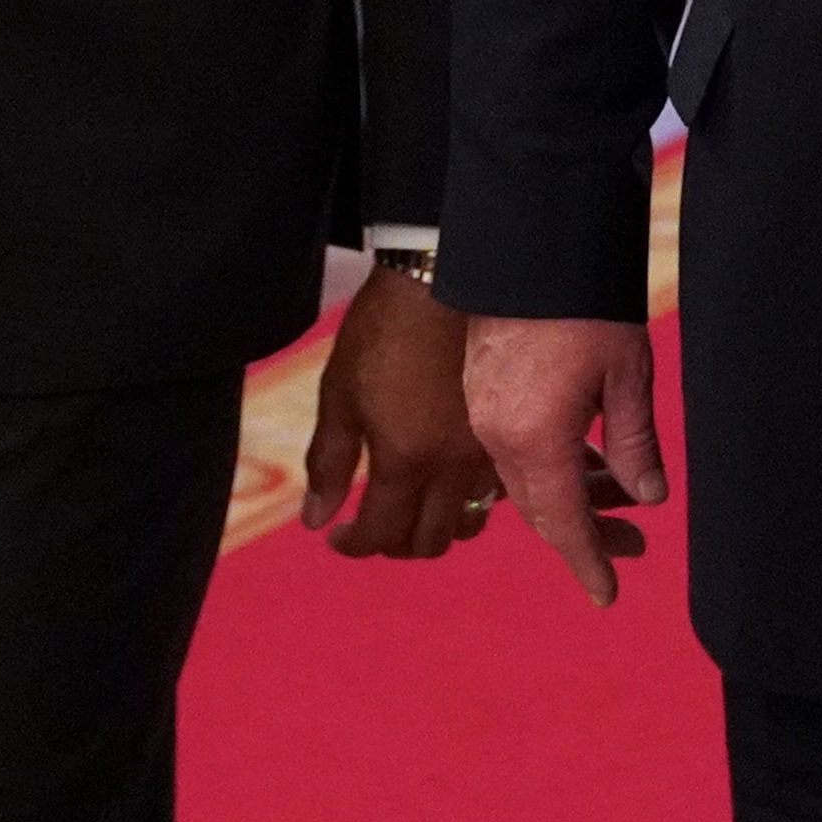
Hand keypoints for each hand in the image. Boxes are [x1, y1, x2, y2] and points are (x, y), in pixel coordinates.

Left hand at [300, 264, 497, 558]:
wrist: (442, 278)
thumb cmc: (382, 330)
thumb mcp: (340, 393)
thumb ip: (329, 462)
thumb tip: (316, 520)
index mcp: (405, 461)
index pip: (381, 535)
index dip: (353, 544)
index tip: (335, 534)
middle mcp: (452, 468)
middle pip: (428, 542)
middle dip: (393, 543)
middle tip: (370, 522)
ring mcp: (486, 453)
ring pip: (468, 523)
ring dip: (435, 527)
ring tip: (411, 506)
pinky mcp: (506, 433)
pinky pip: (493, 492)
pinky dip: (467, 501)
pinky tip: (446, 477)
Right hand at [463, 315, 668, 605]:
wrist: (526, 240)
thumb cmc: (583, 302)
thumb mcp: (626, 373)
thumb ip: (635, 441)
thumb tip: (649, 497)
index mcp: (534, 438)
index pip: (563, 523)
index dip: (587, 561)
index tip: (606, 595)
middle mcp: (498, 434)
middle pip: (539, 508)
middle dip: (582, 535)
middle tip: (628, 553)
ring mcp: (483, 412)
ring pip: (526, 478)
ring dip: (569, 496)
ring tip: (621, 500)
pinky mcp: (481, 390)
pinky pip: (514, 449)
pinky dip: (549, 466)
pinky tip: (585, 458)